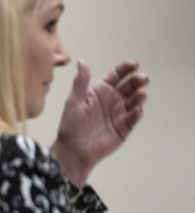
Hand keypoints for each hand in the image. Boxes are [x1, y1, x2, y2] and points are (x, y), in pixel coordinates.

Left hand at [50, 59, 148, 186]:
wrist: (73, 150)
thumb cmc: (70, 125)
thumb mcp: (74, 101)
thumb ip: (80, 82)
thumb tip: (82, 61)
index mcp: (100, 91)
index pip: (116, 75)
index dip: (125, 69)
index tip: (133, 64)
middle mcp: (112, 100)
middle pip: (129, 86)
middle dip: (137, 81)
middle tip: (142, 79)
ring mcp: (119, 113)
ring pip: (134, 101)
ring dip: (139, 96)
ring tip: (141, 93)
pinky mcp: (124, 128)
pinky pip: (133, 118)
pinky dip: (136, 113)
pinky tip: (137, 109)